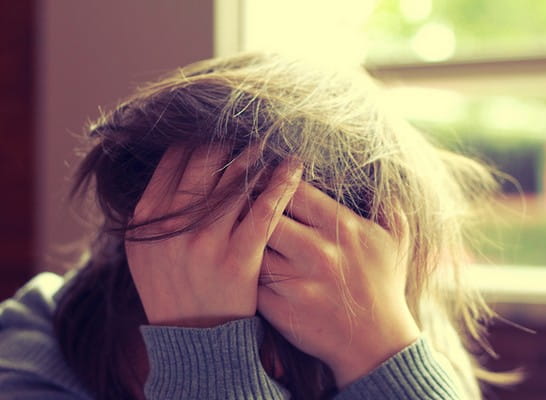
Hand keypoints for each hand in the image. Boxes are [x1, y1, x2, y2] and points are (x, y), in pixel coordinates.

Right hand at [126, 146, 302, 326]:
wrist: (192, 340)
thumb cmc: (172, 289)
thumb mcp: (146, 251)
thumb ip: (155, 211)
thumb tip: (177, 163)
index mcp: (146, 219)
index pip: (173, 160)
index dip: (197, 138)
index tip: (214, 128)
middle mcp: (172, 226)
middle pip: (203, 163)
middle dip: (226, 140)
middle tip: (244, 128)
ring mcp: (205, 242)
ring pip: (235, 182)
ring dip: (254, 156)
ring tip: (267, 142)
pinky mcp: (238, 259)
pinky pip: (263, 211)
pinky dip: (280, 183)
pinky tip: (293, 167)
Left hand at [257, 182, 420, 387]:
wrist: (377, 345)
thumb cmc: (384, 287)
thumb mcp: (396, 241)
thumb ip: (388, 206)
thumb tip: (379, 179)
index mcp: (343, 227)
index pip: (294, 190)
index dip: (277, 184)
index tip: (272, 187)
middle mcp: (318, 251)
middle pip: (266, 215)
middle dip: (256, 212)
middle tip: (250, 212)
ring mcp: (298, 281)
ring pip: (252, 247)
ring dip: (247, 243)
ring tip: (246, 241)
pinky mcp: (281, 308)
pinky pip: (251, 280)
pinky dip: (246, 274)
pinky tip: (249, 271)